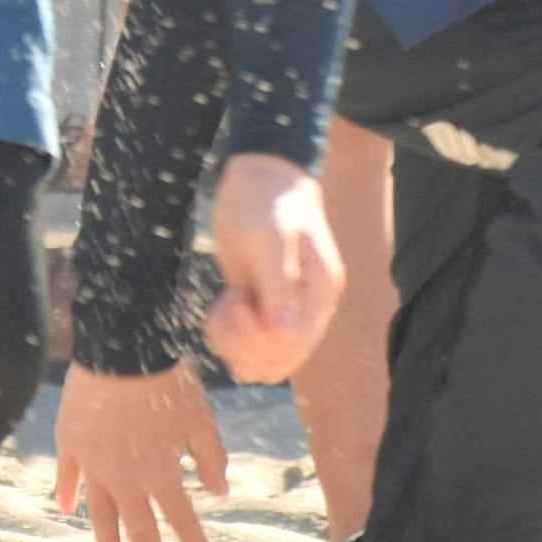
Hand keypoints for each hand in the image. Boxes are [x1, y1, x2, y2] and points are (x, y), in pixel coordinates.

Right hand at [54, 363, 228, 541]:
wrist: (122, 349)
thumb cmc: (168, 382)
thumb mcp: (201, 420)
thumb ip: (211, 458)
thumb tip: (220, 492)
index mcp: (161, 474)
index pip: (181, 520)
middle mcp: (126, 479)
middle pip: (139, 531)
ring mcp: (94, 465)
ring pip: (101, 515)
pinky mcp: (71, 444)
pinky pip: (67, 478)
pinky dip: (67, 495)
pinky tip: (67, 511)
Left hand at [202, 152, 343, 385]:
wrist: (258, 178)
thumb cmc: (268, 201)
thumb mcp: (270, 238)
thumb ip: (279, 284)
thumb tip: (287, 334)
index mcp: (319, 291)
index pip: (296, 342)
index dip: (262, 336)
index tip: (239, 300)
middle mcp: (306, 309)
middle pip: (280, 361)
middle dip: (244, 340)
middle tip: (230, 301)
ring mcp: (283, 312)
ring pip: (261, 363)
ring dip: (233, 343)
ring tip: (226, 304)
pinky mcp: (260, 311)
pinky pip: (244, 349)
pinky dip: (226, 338)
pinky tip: (222, 306)